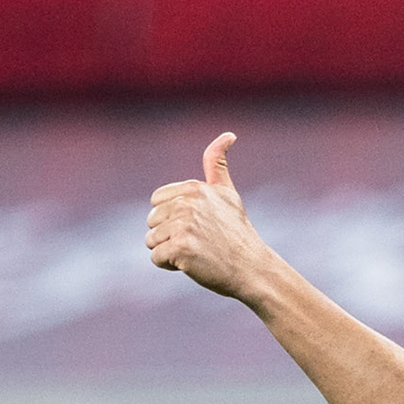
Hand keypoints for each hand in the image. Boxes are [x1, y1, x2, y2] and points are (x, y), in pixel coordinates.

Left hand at [147, 133, 275, 301]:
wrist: (252, 268)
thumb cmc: (238, 234)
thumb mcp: (228, 193)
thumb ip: (218, 164)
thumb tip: (229, 134)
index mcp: (194, 188)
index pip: (156, 202)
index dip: (172, 217)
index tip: (198, 225)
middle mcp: (188, 203)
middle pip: (152, 222)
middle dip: (169, 235)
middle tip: (200, 241)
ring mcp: (184, 225)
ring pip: (151, 241)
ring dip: (169, 251)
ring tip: (197, 252)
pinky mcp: (181, 247)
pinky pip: (156, 258)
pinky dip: (170, 265)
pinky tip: (193, 263)